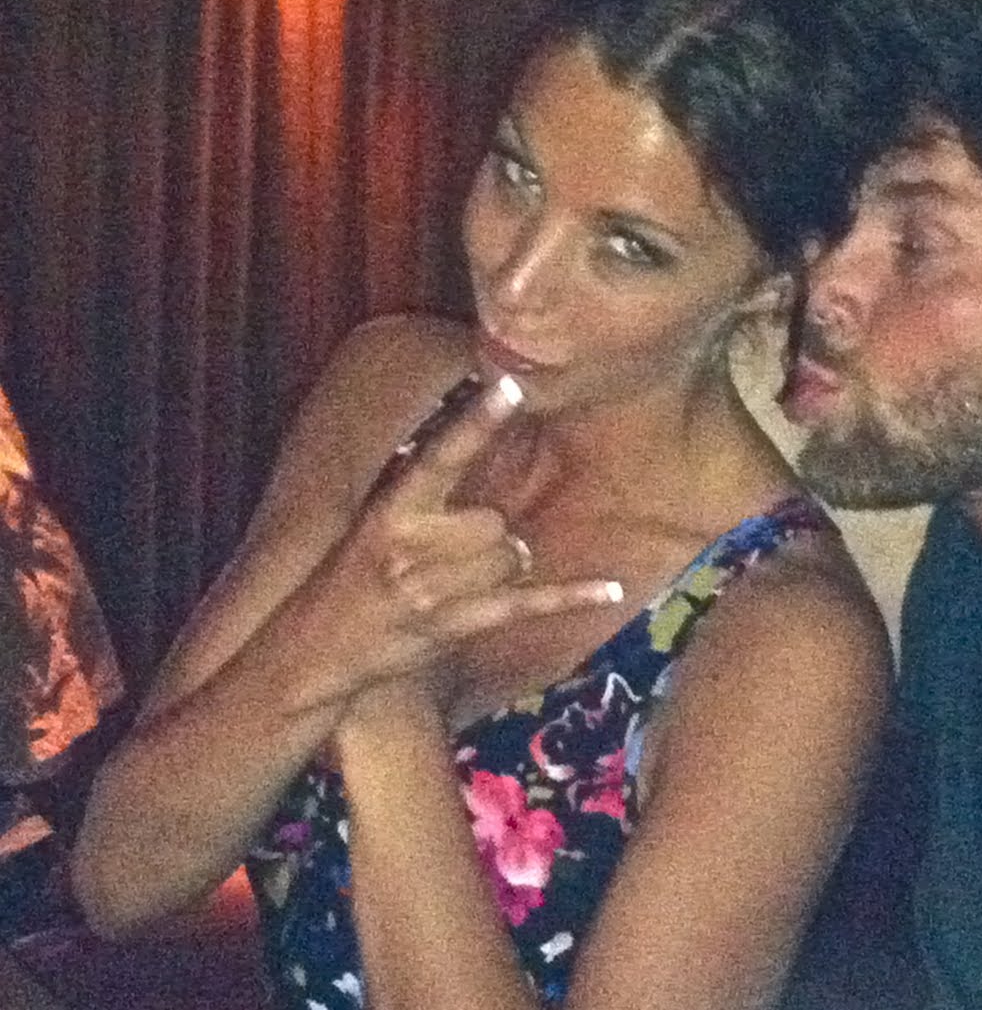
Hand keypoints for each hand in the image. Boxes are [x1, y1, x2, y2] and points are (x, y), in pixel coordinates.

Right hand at [291, 375, 621, 711]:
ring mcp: (430, 590)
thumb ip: (419, 486)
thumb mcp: (373, 522)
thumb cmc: (352, 578)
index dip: (477, 421)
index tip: (512, 385)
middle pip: (496, 522)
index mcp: (390, 511)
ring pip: (512, 559)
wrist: (313, 651)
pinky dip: (572, 597)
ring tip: (457, 586)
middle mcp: (410, 547)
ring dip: (500, 571)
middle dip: (489, 539)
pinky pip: (526, 603)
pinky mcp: (451, 626)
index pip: (442, 455)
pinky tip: (611, 590)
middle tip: (450, 559)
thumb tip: (463, 434)